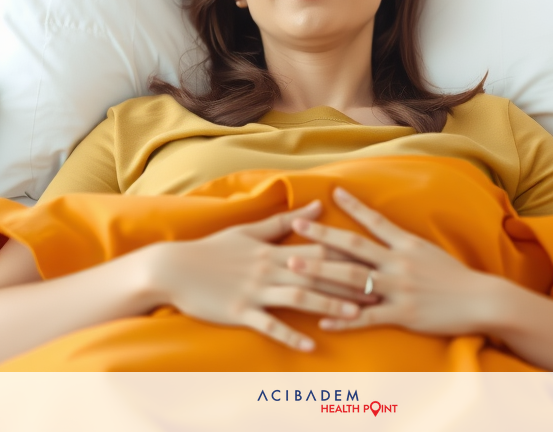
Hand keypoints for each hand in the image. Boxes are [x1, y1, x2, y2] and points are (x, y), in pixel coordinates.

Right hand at [146, 200, 370, 351]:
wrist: (174, 268)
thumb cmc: (213, 249)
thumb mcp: (249, 231)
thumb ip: (285, 221)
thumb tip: (318, 205)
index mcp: (272, 249)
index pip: (316, 249)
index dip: (346, 254)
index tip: (372, 258)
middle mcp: (268, 269)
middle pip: (315, 275)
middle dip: (348, 283)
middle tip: (378, 290)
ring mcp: (254, 292)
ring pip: (298, 298)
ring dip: (327, 307)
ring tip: (354, 316)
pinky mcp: (239, 312)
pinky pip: (269, 326)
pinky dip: (291, 336)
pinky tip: (311, 345)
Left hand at [289, 187, 500, 336]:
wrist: (483, 300)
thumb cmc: (456, 277)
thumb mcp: (430, 252)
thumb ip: (404, 245)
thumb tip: (383, 234)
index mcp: (407, 245)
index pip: (375, 221)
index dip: (353, 206)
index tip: (331, 192)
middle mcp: (399, 262)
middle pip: (353, 246)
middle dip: (322, 234)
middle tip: (296, 224)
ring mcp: (399, 288)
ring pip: (351, 278)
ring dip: (320, 271)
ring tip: (294, 267)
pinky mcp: (403, 313)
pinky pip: (367, 317)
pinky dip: (343, 320)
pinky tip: (322, 321)